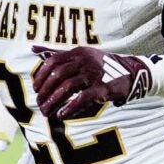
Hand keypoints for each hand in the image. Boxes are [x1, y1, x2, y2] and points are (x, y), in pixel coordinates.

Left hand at [29, 44, 151, 123]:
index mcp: (77, 52)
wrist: (131, 73)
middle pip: (57, 75)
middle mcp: (85, 60)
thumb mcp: (80, 55)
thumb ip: (56, 52)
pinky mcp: (103, 88)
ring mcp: (94, 74)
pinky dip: (71, 108)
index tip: (35, 88)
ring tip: (47, 112)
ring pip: (67, 87)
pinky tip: (62, 115)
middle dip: (45, 91)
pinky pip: (83, 98)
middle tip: (39, 103)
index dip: (41, 75)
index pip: (52, 61)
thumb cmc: (100, 65)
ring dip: (54, 101)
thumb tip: (33, 49)